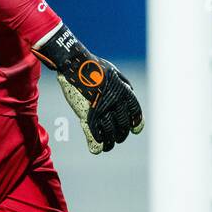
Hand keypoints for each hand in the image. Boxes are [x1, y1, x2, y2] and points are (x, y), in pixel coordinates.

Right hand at [33, 24, 143, 153]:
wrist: (75, 63)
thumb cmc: (94, 66)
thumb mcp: (114, 72)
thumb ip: (124, 83)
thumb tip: (131, 92)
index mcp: (124, 92)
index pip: (135, 112)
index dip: (136, 123)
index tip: (135, 130)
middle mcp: (115, 102)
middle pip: (123, 125)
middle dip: (121, 134)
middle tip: (118, 138)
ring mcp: (101, 110)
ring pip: (110, 133)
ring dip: (109, 142)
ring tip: (107, 146)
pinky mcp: (86, 115)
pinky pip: (94, 134)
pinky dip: (96, 144)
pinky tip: (97, 148)